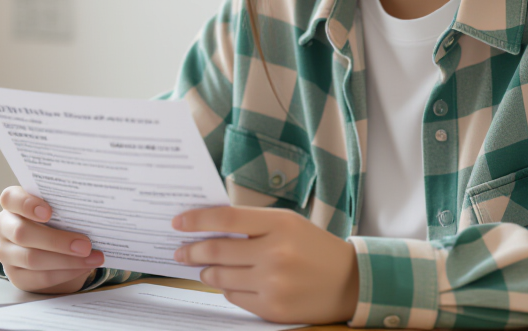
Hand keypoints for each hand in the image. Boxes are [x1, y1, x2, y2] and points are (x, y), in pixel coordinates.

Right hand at [0, 186, 104, 292]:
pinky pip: (40, 277)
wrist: (54, 248)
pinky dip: (65, 273)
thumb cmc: (58, 219)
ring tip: (92, 258)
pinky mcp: (16, 276)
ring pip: (32, 258)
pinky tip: (83, 267)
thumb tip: (92, 209)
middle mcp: (4, 226)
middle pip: (22, 233)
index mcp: (12, 203)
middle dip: (57, 240)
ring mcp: (6, 253)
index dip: (27, 204)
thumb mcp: (59, 209)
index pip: (10, 198)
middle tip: (85, 245)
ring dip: (66, 260)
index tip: (49, 212)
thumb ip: (65, 206)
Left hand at [172, 206, 359, 324]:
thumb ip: (252, 223)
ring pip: (221, 277)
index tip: (178, 222)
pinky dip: (227, 289)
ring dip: (206, 271)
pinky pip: (234, 297)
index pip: (226, 219)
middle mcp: (276, 253)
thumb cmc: (313, 247)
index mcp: (281, 224)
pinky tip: (230, 282)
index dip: (197, 220)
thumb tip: (207, 228)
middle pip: (217, 250)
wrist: (349, 282)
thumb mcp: (288, 223)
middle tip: (180, 251)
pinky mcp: (272, 308)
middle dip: (192, 251)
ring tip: (204, 268)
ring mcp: (274, 283)